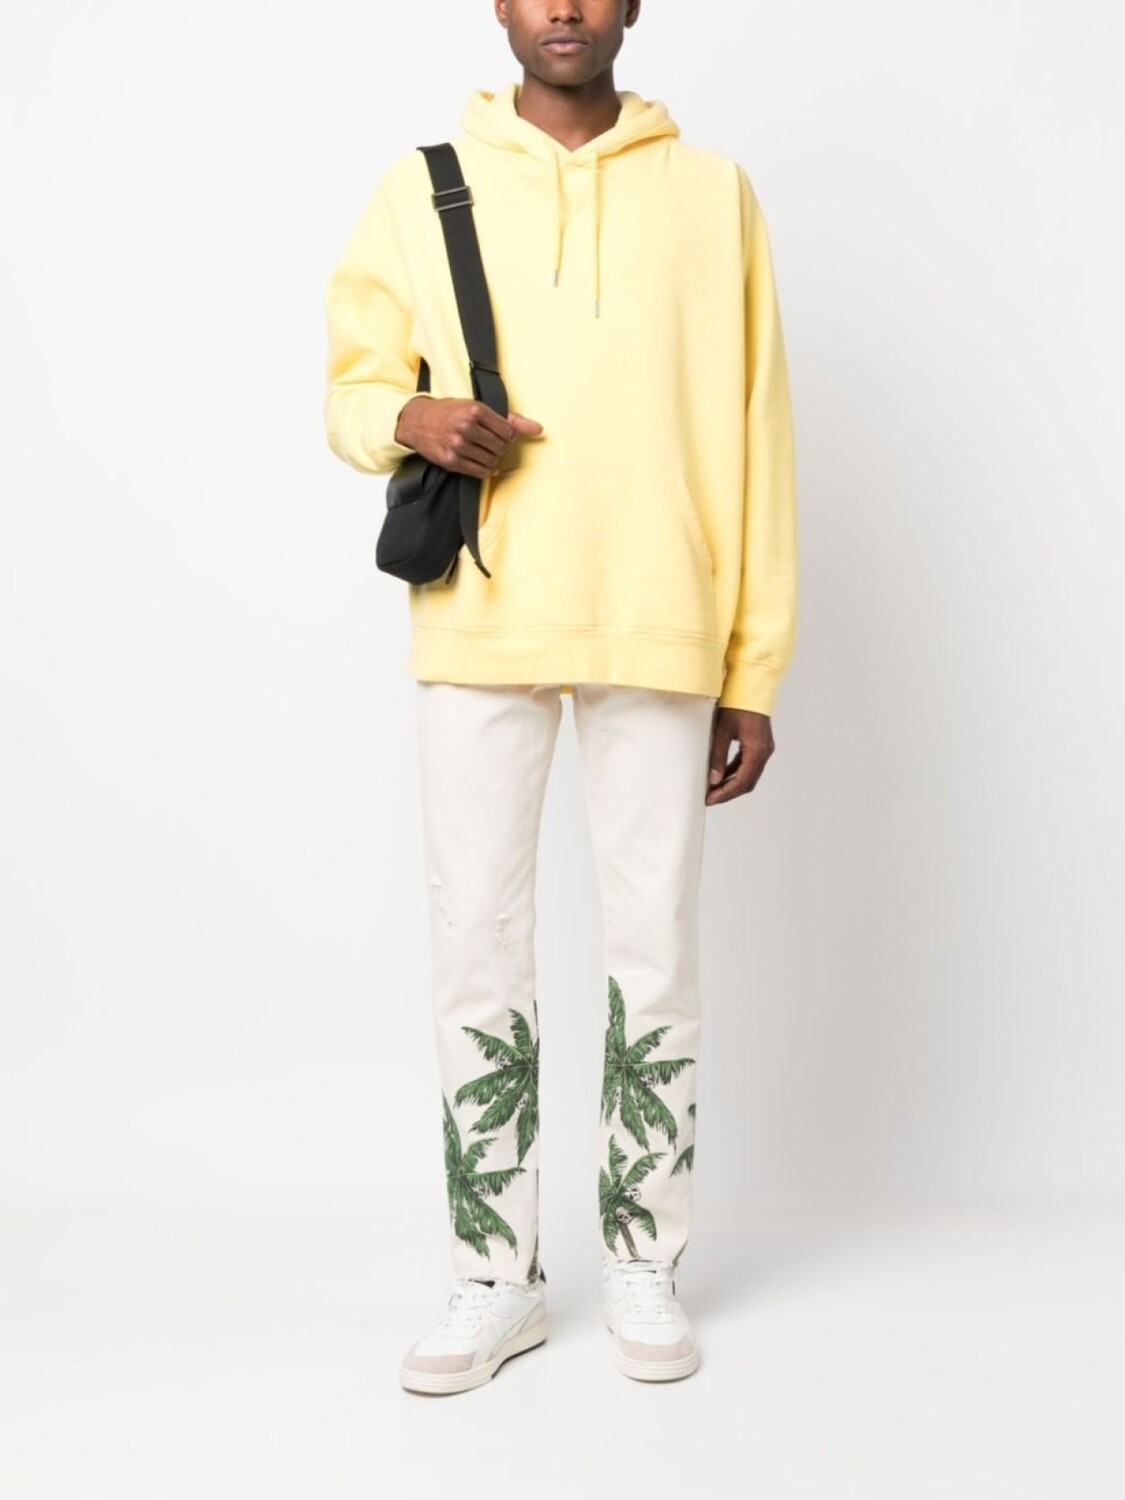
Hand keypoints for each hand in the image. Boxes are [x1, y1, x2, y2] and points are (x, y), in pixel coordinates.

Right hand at [395, 397, 542, 477]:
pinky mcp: (452, 461)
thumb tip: (538, 429)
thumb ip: (509, 419)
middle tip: (489, 442)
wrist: (417, 421)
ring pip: (492, 460)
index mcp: (475, 410)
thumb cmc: (449, 412)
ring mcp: (458, 445)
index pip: (508, 431)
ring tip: (482, 450)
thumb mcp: (476, 408)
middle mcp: (466, 427)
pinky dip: (485, 470)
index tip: (498, 434)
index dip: (506, 435)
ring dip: (492, 459)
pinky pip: (479, 472)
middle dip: (499, 447)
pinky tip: (481, 463)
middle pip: (501, 447)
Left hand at [705, 707, 773, 804]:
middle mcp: (764, 752)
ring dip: (732, 784)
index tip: (710, 799)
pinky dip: (736, 772)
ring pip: (749, 775)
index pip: (741, 781)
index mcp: (757, 750)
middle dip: (728, 792)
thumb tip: (713, 780)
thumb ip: (718, 756)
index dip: (725, 793)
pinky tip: (722, 775)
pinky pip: (749, 765)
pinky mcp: (760, 745)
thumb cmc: (737, 704)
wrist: (751, 687)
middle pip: (747, 782)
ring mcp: (764, 749)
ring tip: (714, 789)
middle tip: (710, 799)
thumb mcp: (723, 731)